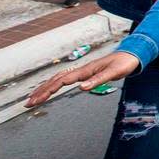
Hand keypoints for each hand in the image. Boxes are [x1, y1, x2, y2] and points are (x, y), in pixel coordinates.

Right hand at [26, 51, 140, 106]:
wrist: (130, 55)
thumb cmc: (123, 64)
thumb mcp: (114, 72)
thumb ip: (98, 80)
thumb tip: (81, 88)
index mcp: (85, 71)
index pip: (62, 81)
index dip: (49, 90)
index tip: (38, 99)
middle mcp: (80, 70)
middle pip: (56, 80)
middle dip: (41, 91)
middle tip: (28, 103)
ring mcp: (81, 71)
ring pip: (58, 79)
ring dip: (44, 88)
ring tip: (33, 99)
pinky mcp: (84, 73)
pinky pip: (64, 79)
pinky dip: (54, 84)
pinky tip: (49, 90)